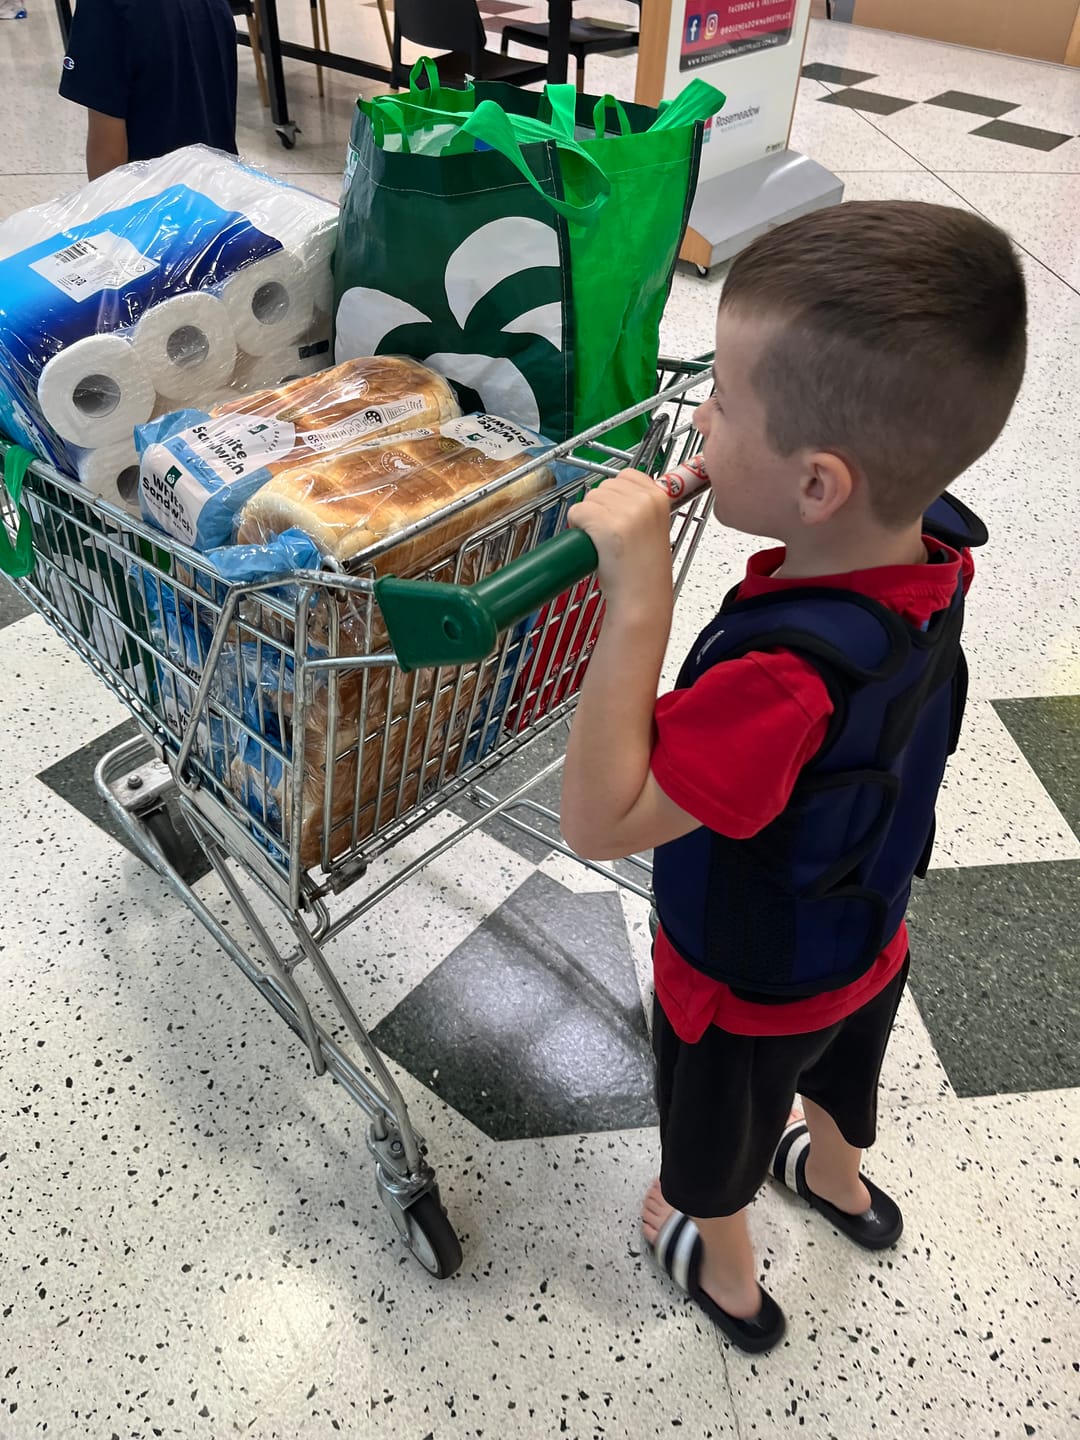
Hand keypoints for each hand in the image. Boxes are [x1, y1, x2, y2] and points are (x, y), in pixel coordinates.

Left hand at [567, 469, 672, 622]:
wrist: (641, 599)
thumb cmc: (644, 570)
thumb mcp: (654, 528)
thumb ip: (641, 506)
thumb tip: (614, 491)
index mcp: (659, 496)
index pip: (626, 475)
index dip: (614, 495)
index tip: (616, 514)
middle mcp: (644, 500)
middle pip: (604, 486)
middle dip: (599, 507)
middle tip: (609, 535)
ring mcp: (626, 512)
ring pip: (589, 498)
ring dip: (587, 518)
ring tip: (604, 542)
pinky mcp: (606, 525)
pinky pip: (578, 512)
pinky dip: (577, 527)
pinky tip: (593, 545)